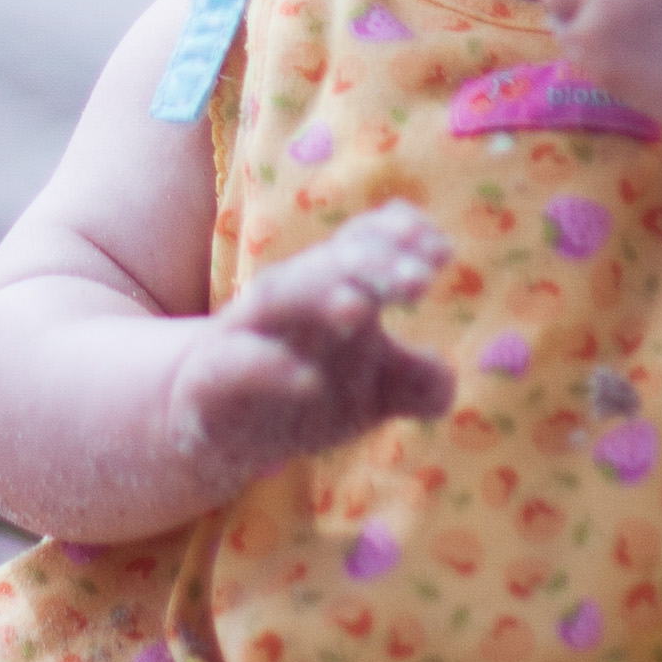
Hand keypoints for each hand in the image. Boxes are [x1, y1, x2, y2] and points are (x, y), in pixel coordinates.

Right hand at [163, 205, 454, 494]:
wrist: (217, 425)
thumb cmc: (308, 388)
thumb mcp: (371, 393)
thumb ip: (415, 383)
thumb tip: (448, 379)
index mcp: (328, 285)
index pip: (363, 240)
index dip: (400, 236)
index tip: (443, 253)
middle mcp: (288, 298)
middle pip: (327, 262)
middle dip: (374, 264)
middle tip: (421, 281)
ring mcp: (246, 334)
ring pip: (279, 298)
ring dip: (318, 293)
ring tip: (361, 308)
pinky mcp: (212, 379)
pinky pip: (237, 364)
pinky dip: (269, 368)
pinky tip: (308, 382)